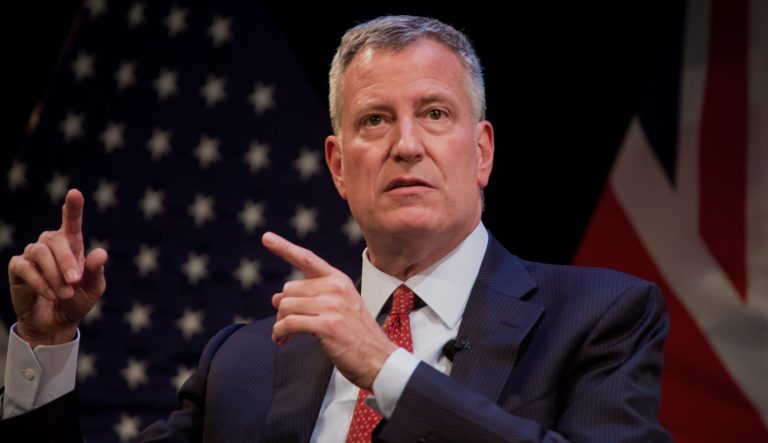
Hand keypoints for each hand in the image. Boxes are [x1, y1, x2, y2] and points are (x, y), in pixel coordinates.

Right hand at [8, 189, 107, 347]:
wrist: (56, 323)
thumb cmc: (77, 300)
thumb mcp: (93, 289)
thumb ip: (96, 271)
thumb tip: (101, 253)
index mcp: (72, 245)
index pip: (72, 222)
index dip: (73, 207)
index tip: (74, 193)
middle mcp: (51, 245)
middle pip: (54, 239)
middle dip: (66, 260)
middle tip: (75, 281)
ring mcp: (32, 255)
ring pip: (39, 253)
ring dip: (54, 275)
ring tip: (64, 294)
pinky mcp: (18, 268)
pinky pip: (26, 268)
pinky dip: (40, 282)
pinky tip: (50, 294)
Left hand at [262, 231, 396, 388]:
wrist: (379, 360)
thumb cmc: (358, 337)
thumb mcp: (339, 309)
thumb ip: (310, 299)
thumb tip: (275, 299)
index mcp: (339, 280)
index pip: (307, 259)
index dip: (284, 248)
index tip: (266, 238)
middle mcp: (335, 288)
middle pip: (289, 289)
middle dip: (282, 309)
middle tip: (285, 326)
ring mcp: (332, 305)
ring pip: (285, 306)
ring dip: (279, 323)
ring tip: (283, 336)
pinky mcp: (326, 324)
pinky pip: (288, 323)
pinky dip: (280, 333)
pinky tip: (282, 341)